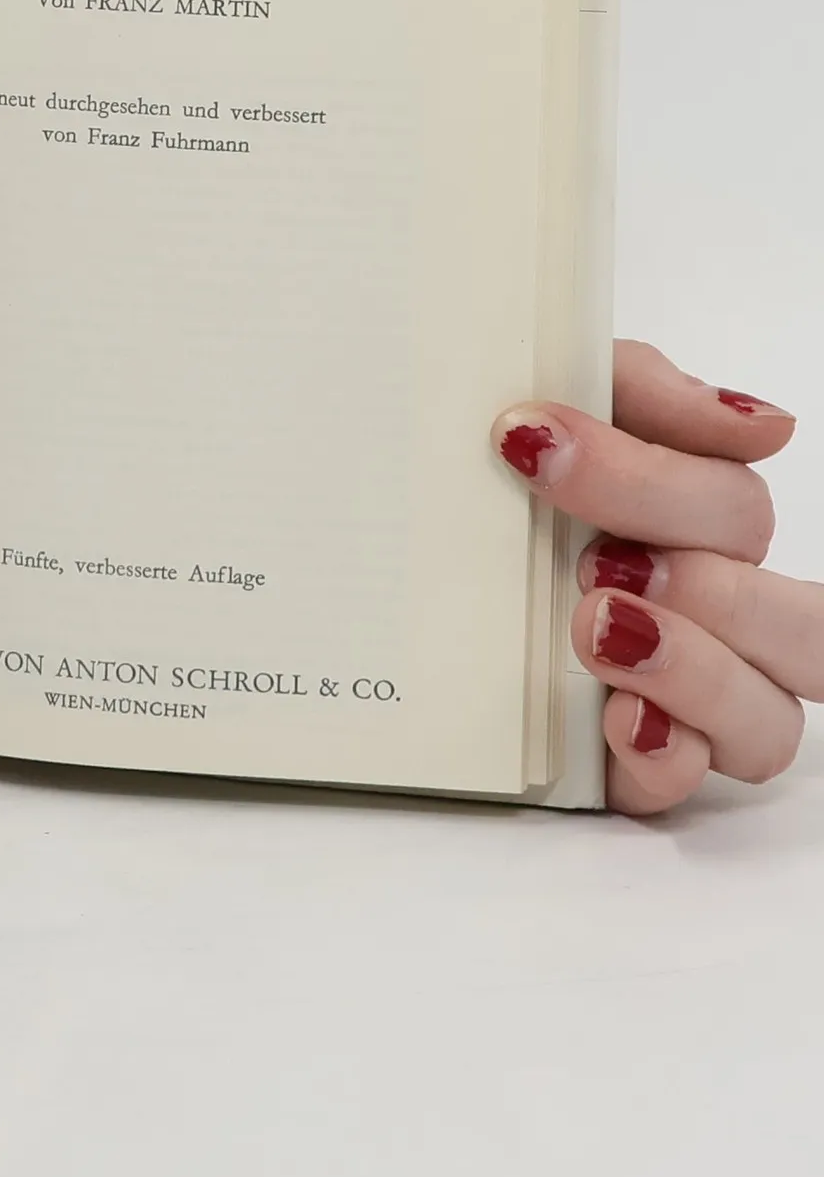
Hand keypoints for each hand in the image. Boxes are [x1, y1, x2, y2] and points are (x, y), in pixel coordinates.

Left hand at [493, 340, 806, 813]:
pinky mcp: (621, 760)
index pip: (737, 507)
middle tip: (597, 561)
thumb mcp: (555, 399)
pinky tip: (617, 717)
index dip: (654, 480)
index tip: (538, 442)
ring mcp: (676, 696)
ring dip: (694, 672)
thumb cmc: (495, 468)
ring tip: (595, 629)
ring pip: (767, 719)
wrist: (394, 540)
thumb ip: (647, 392)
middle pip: (796, 623)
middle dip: (706, 587)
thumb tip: (763, 425)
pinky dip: (661, 755)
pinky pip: (681, 784)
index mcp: (699, 526)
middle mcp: (710, 615)